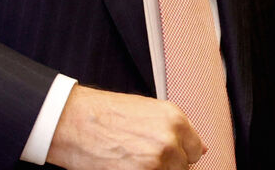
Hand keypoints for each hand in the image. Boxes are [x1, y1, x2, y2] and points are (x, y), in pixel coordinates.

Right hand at [47, 85, 203, 169]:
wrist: (73, 121)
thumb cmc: (103, 113)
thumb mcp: (147, 111)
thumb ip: (175, 129)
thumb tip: (201, 149)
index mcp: (175, 119)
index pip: (195, 150)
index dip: (180, 155)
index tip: (168, 157)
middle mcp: (170, 140)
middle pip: (182, 167)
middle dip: (166, 166)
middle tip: (141, 158)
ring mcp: (156, 161)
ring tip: (131, 162)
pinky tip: (126, 167)